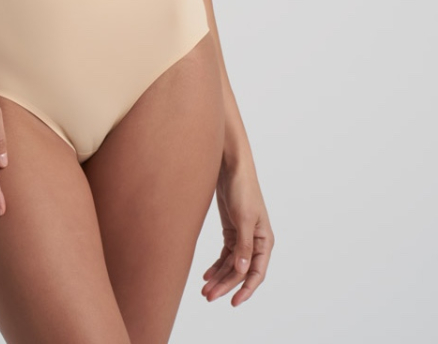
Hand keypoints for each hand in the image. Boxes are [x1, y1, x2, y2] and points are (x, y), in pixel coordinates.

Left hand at [201, 158, 274, 305]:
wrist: (230, 166)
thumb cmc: (242, 189)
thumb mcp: (242, 218)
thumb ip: (243, 246)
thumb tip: (243, 272)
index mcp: (264, 240)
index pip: (257, 272)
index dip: (246, 289)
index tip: (233, 303)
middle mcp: (255, 241)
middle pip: (240, 270)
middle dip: (225, 285)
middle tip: (208, 296)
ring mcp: (242, 236)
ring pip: (231, 264)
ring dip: (219, 277)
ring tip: (204, 290)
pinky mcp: (231, 230)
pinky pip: (225, 254)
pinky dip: (216, 265)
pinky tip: (206, 275)